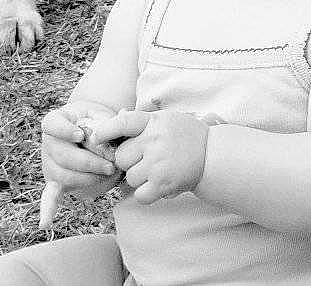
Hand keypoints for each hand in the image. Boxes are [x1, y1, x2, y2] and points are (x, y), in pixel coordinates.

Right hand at [39, 101, 121, 226]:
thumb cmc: (98, 120)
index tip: (81, 135)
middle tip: (110, 165)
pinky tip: (45, 223)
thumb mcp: (101, 113)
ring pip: (62, 175)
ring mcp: (49, 164)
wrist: (92, 130)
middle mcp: (48, 143)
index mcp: (55, 121)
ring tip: (107, 175)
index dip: (65, 131)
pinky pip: (49, 197)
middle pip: (62, 155)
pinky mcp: (55, 181)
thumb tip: (123, 115)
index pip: (53, 125)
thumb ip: (110, 117)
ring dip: (86, 178)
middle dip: (88, 162)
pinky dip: (48, 210)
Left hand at [91, 108, 209, 204]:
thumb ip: (142, 120)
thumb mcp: (166, 119)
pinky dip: (146, 194)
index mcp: (154, 122)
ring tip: (156, 171)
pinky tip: (157, 185)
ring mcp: (158, 163)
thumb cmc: (186, 135)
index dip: (106, 130)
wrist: (213, 155)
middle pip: (121, 157)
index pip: (123, 123)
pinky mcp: (163, 184)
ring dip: (139, 178)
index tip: (97, 137)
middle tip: (144, 159)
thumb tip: (118, 115)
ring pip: (130, 178)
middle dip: (128, 161)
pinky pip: (139, 195)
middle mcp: (154, 141)